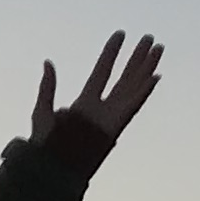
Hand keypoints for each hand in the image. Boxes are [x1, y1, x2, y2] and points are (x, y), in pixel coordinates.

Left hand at [32, 30, 161, 156]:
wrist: (51, 166)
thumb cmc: (44, 145)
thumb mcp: (41, 110)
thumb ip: (47, 87)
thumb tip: (48, 63)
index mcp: (85, 103)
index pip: (101, 71)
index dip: (110, 53)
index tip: (120, 34)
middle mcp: (102, 108)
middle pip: (123, 77)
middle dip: (136, 58)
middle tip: (148, 38)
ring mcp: (111, 116)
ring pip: (133, 86)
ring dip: (146, 67)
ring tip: (158, 48)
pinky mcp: (116, 125)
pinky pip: (133, 105)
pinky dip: (144, 91)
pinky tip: (156, 76)